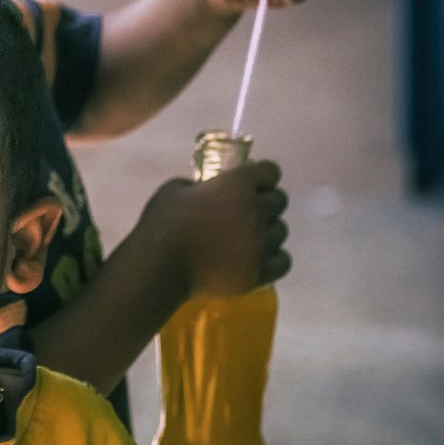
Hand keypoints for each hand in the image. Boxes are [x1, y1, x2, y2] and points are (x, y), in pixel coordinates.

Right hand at [143, 162, 289, 302]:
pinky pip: (283, 261)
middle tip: (246, 212)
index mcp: (237, 184)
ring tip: (248, 240)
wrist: (160, 267)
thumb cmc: (162, 224)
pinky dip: (273, 258)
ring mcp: (261, 243)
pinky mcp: (260, 272)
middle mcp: (256, 210)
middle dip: (265, 203)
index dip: (261, 176)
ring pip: (281, 230)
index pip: (270, 172)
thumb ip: (199, 186)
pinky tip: (258, 259)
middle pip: (279, 200)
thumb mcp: (175, 190)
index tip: (252, 183)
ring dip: (267, 231)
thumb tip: (206, 192)